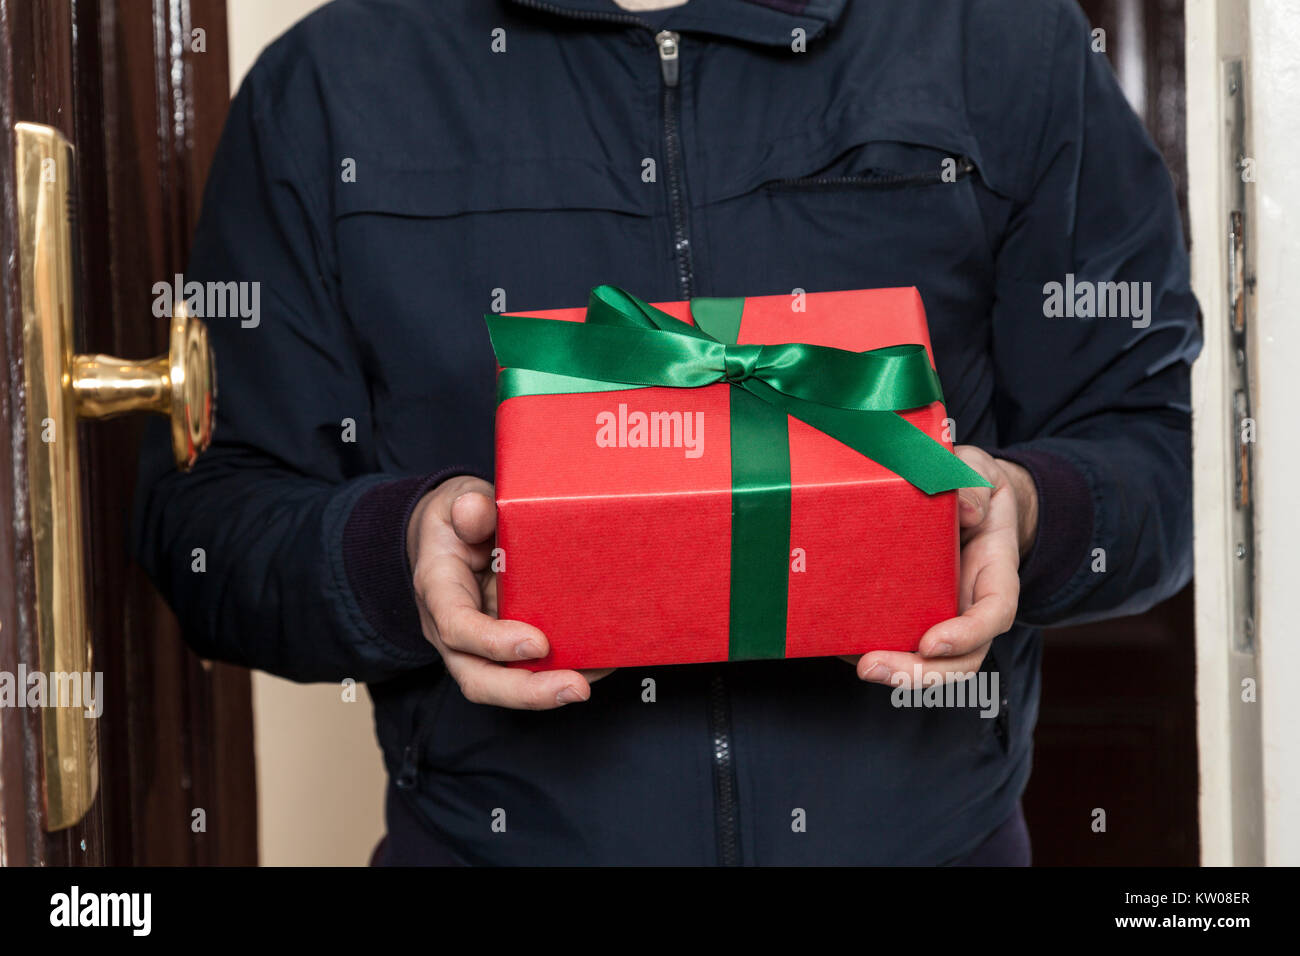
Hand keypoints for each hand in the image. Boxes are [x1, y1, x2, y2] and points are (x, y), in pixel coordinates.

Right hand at [407, 475, 612, 708]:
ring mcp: (479, 645)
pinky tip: (600, 665)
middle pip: (479, 678)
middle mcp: (453, 631)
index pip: (457, 627)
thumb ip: (468, 508)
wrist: (451, 536)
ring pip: (505, 684)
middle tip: (576, 687)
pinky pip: (528, 671)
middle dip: (527, 691)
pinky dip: (563, 672)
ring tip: (595, 680)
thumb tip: (475, 510)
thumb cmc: (455, 521)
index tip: (538, 643)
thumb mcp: (456, 501)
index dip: (494, 642)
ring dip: (551, 690)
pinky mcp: (505, 647)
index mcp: (439, 591)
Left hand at [853, 445, 1037, 685]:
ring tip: (855, 665)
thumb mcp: (978, 471)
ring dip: (895, 672)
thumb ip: (975, 484)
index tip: (931, 642)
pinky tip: (836, 644)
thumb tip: (966, 509)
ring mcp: (943, 614)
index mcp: (995, 573)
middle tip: (871, 667)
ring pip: (930, 662)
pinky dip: (870, 648)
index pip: (993, 614)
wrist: (962, 494)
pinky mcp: (912, 611)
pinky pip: (898, 640)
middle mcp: (971, 604)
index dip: (966, 634)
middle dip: (919, 673)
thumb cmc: (972, 485)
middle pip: (960, 658)